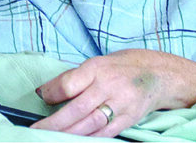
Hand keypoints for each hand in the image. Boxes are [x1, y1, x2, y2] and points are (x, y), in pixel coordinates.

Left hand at [31, 49, 195, 136]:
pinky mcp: (129, 119)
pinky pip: (105, 133)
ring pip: (89, 124)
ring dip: (68, 134)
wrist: (160, 74)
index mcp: (98, 67)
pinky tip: (74, 141)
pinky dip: (88, 139)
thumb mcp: (99, 62)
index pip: (70, 82)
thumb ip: (75, 77)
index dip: (53, 92)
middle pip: (77, 108)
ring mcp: (120, 104)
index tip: (41, 97)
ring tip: (50, 138)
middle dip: (54, 122)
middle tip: (35, 130)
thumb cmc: (123, 66)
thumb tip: (47, 92)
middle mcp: (109, 85)